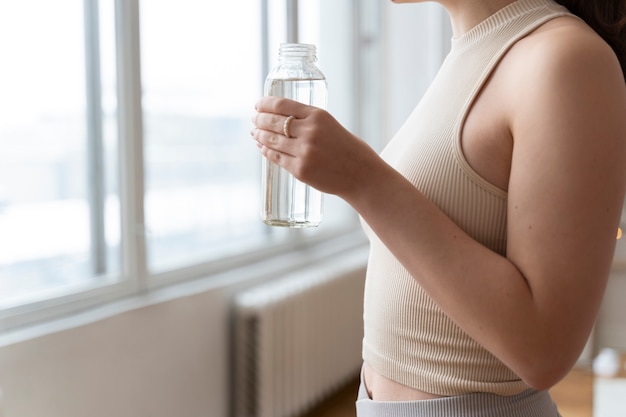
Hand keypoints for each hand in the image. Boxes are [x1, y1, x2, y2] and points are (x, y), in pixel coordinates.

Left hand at [251, 96, 376, 198]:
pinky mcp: (300, 170)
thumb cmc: (347, 149)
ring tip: (255, 132)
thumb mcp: (330, 125)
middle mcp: (309, 131)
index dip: (265, 104)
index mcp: (318, 115)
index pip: (282, 104)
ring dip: (260, 135)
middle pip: (273, 121)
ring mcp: (304, 152)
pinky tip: (262, 147)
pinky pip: (276, 158)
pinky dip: (266, 151)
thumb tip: (279, 119)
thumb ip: (308, 121)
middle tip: (254, 119)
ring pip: (272, 140)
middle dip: (259, 119)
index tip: (258, 105)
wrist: (361, 174)